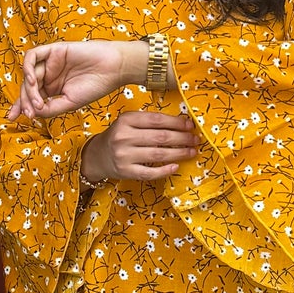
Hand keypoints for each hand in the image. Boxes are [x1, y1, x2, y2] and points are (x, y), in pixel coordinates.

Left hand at [7, 38, 146, 122]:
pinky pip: (32, 56)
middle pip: (27, 87)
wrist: (113, 69)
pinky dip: (28, 68)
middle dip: (24, 101)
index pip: (31, 97)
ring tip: (37, 101)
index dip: (20, 106)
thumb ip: (50, 108)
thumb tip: (32, 112)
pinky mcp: (53, 50)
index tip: (12, 117)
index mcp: (52, 88)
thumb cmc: (96, 86)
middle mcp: (49, 75)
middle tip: (31, 113)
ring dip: (28, 89)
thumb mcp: (70, 103)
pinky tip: (34, 80)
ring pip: (28, 73)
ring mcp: (50, 62)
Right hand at [81, 111, 200, 182]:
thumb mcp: (128, 122)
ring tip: (192, 152)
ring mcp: (124, 155)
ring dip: (179, 153)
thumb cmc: (118, 136)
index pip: (156, 120)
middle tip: (196, 139)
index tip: (190, 124)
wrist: (97, 156)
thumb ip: (149, 121)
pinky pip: (149, 173)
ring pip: (158, 155)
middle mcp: (123, 137)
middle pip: (160, 137)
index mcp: (125, 120)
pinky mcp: (125, 172)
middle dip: (182, 138)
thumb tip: (182, 123)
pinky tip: (176, 166)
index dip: (176, 122)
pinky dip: (165, 170)